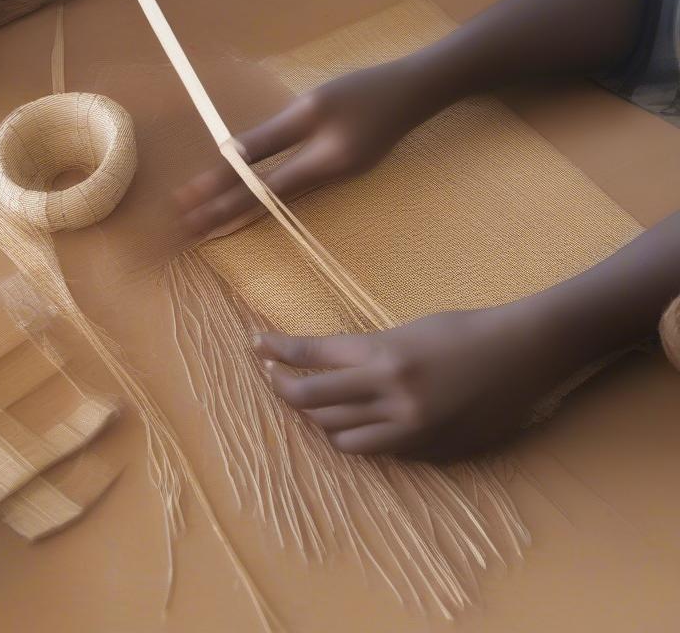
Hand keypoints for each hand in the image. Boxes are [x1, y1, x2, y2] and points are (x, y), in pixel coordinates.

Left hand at [175, 58, 442, 239]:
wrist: (418, 91)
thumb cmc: (365, 91)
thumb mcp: (313, 107)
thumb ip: (272, 135)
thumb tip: (230, 156)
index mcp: (320, 166)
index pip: (258, 191)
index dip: (220, 199)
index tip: (186, 208)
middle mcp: (325, 181)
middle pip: (264, 205)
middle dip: (222, 215)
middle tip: (183, 231)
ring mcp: (333, 179)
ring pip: (276, 202)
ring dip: (239, 209)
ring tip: (204, 221)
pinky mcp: (338, 170)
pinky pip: (290, 191)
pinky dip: (263, 199)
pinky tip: (247, 201)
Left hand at [256, 301, 564, 458]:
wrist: (524, 354)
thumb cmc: (466, 330)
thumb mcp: (409, 331)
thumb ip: (369, 352)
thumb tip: (330, 367)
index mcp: (384, 353)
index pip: (313, 354)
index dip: (279, 350)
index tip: (257, 346)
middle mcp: (391, 393)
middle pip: (313, 401)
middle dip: (285, 388)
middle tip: (273, 376)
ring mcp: (410, 428)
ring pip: (339, 435)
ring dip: (320, 419)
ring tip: (313, 403)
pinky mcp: (429, 450)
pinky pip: (377, 451)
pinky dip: (359, 437)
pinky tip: (355, 423)